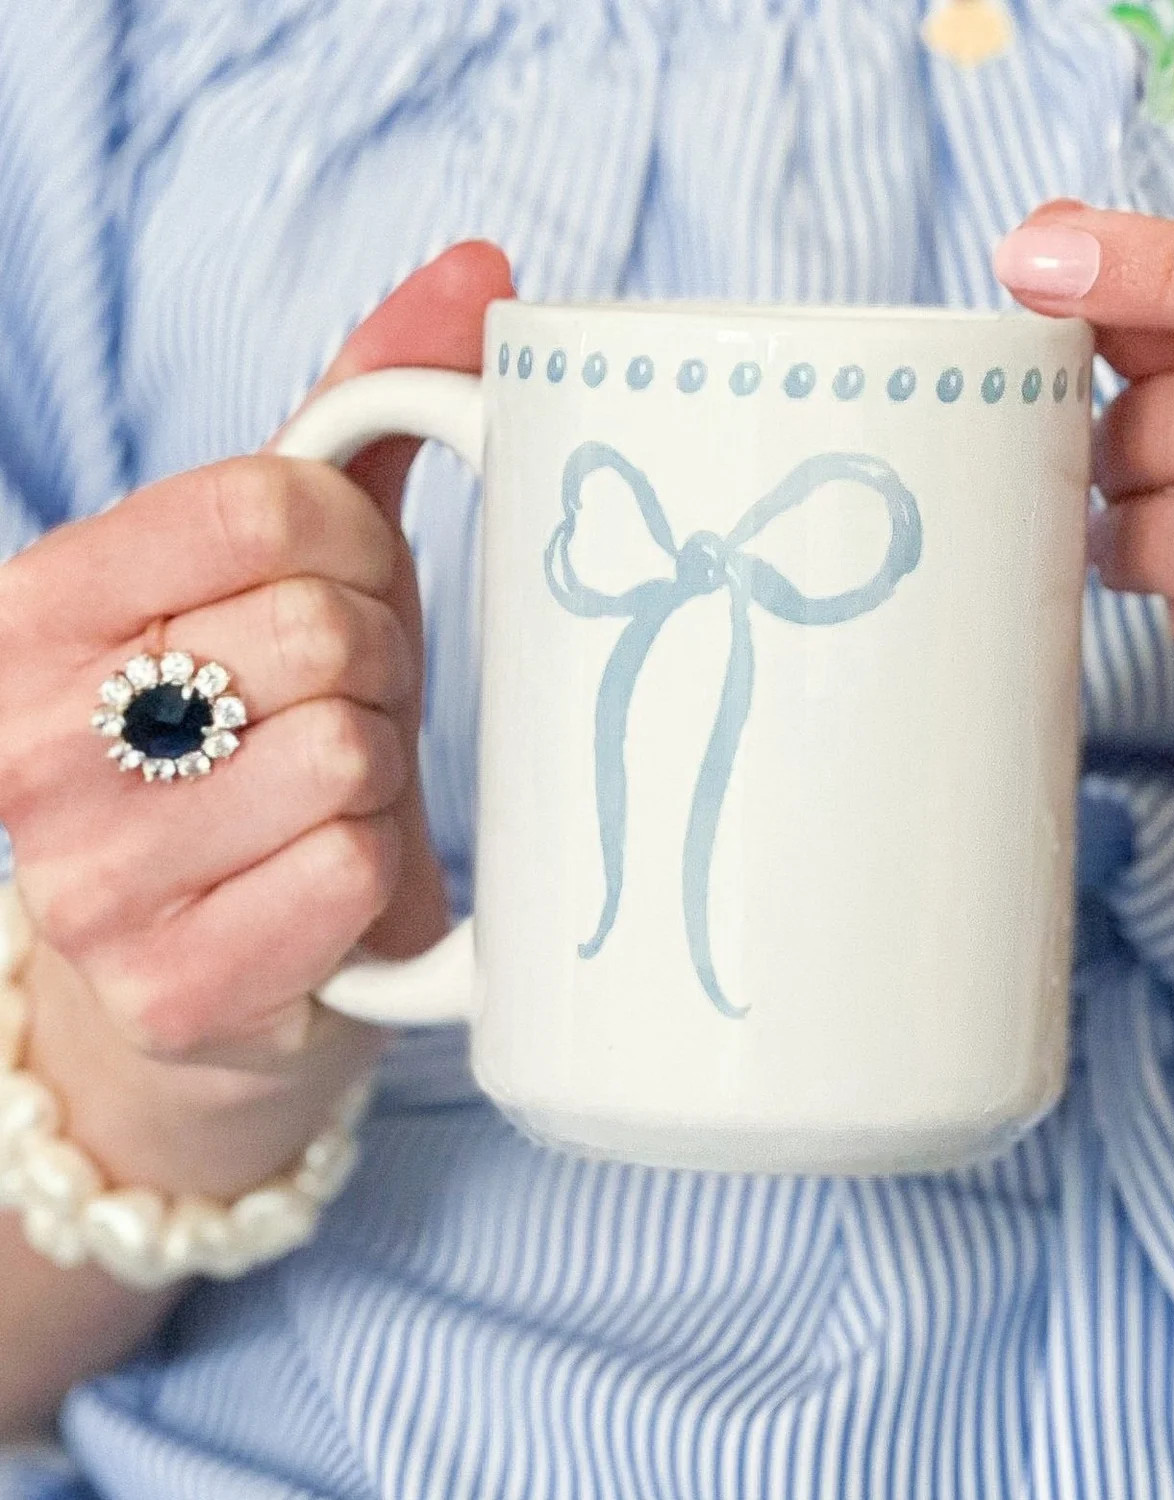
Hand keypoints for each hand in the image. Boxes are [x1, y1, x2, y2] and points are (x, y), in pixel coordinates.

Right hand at [0, 242, 512, 1194]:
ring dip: (382, 772)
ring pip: (343, 755)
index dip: (358, 550)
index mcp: (37, 610)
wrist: (231, 959)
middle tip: (356, 708)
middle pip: (319, 631)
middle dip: (381, 666)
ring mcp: (87, 881)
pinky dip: (379, 869)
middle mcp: (25, 741)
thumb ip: (365, 412)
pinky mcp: (173, 990)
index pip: (265, 504)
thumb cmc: (269, 737)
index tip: (351, 593)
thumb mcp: (298, 568)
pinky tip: (334, 879)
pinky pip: (353, 871)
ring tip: (338, 794)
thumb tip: (481, 265)